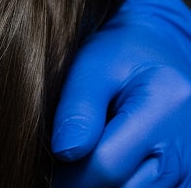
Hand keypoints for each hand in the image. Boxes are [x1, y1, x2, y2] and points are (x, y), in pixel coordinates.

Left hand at [54, 0, 190, 186]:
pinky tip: (106, 163)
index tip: (50, 160)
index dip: (68, 172)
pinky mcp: (185, 177)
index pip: (106, 165)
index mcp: (164, 108)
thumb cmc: (120, 55)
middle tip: (66, 157)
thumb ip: (78, 108)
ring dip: (102, 184)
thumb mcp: (92, 66)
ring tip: (89, 153)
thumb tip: (64, 153)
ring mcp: (189, 166)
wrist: (160, 53)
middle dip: (84, 181)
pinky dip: (121, 184)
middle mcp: (185, 146)